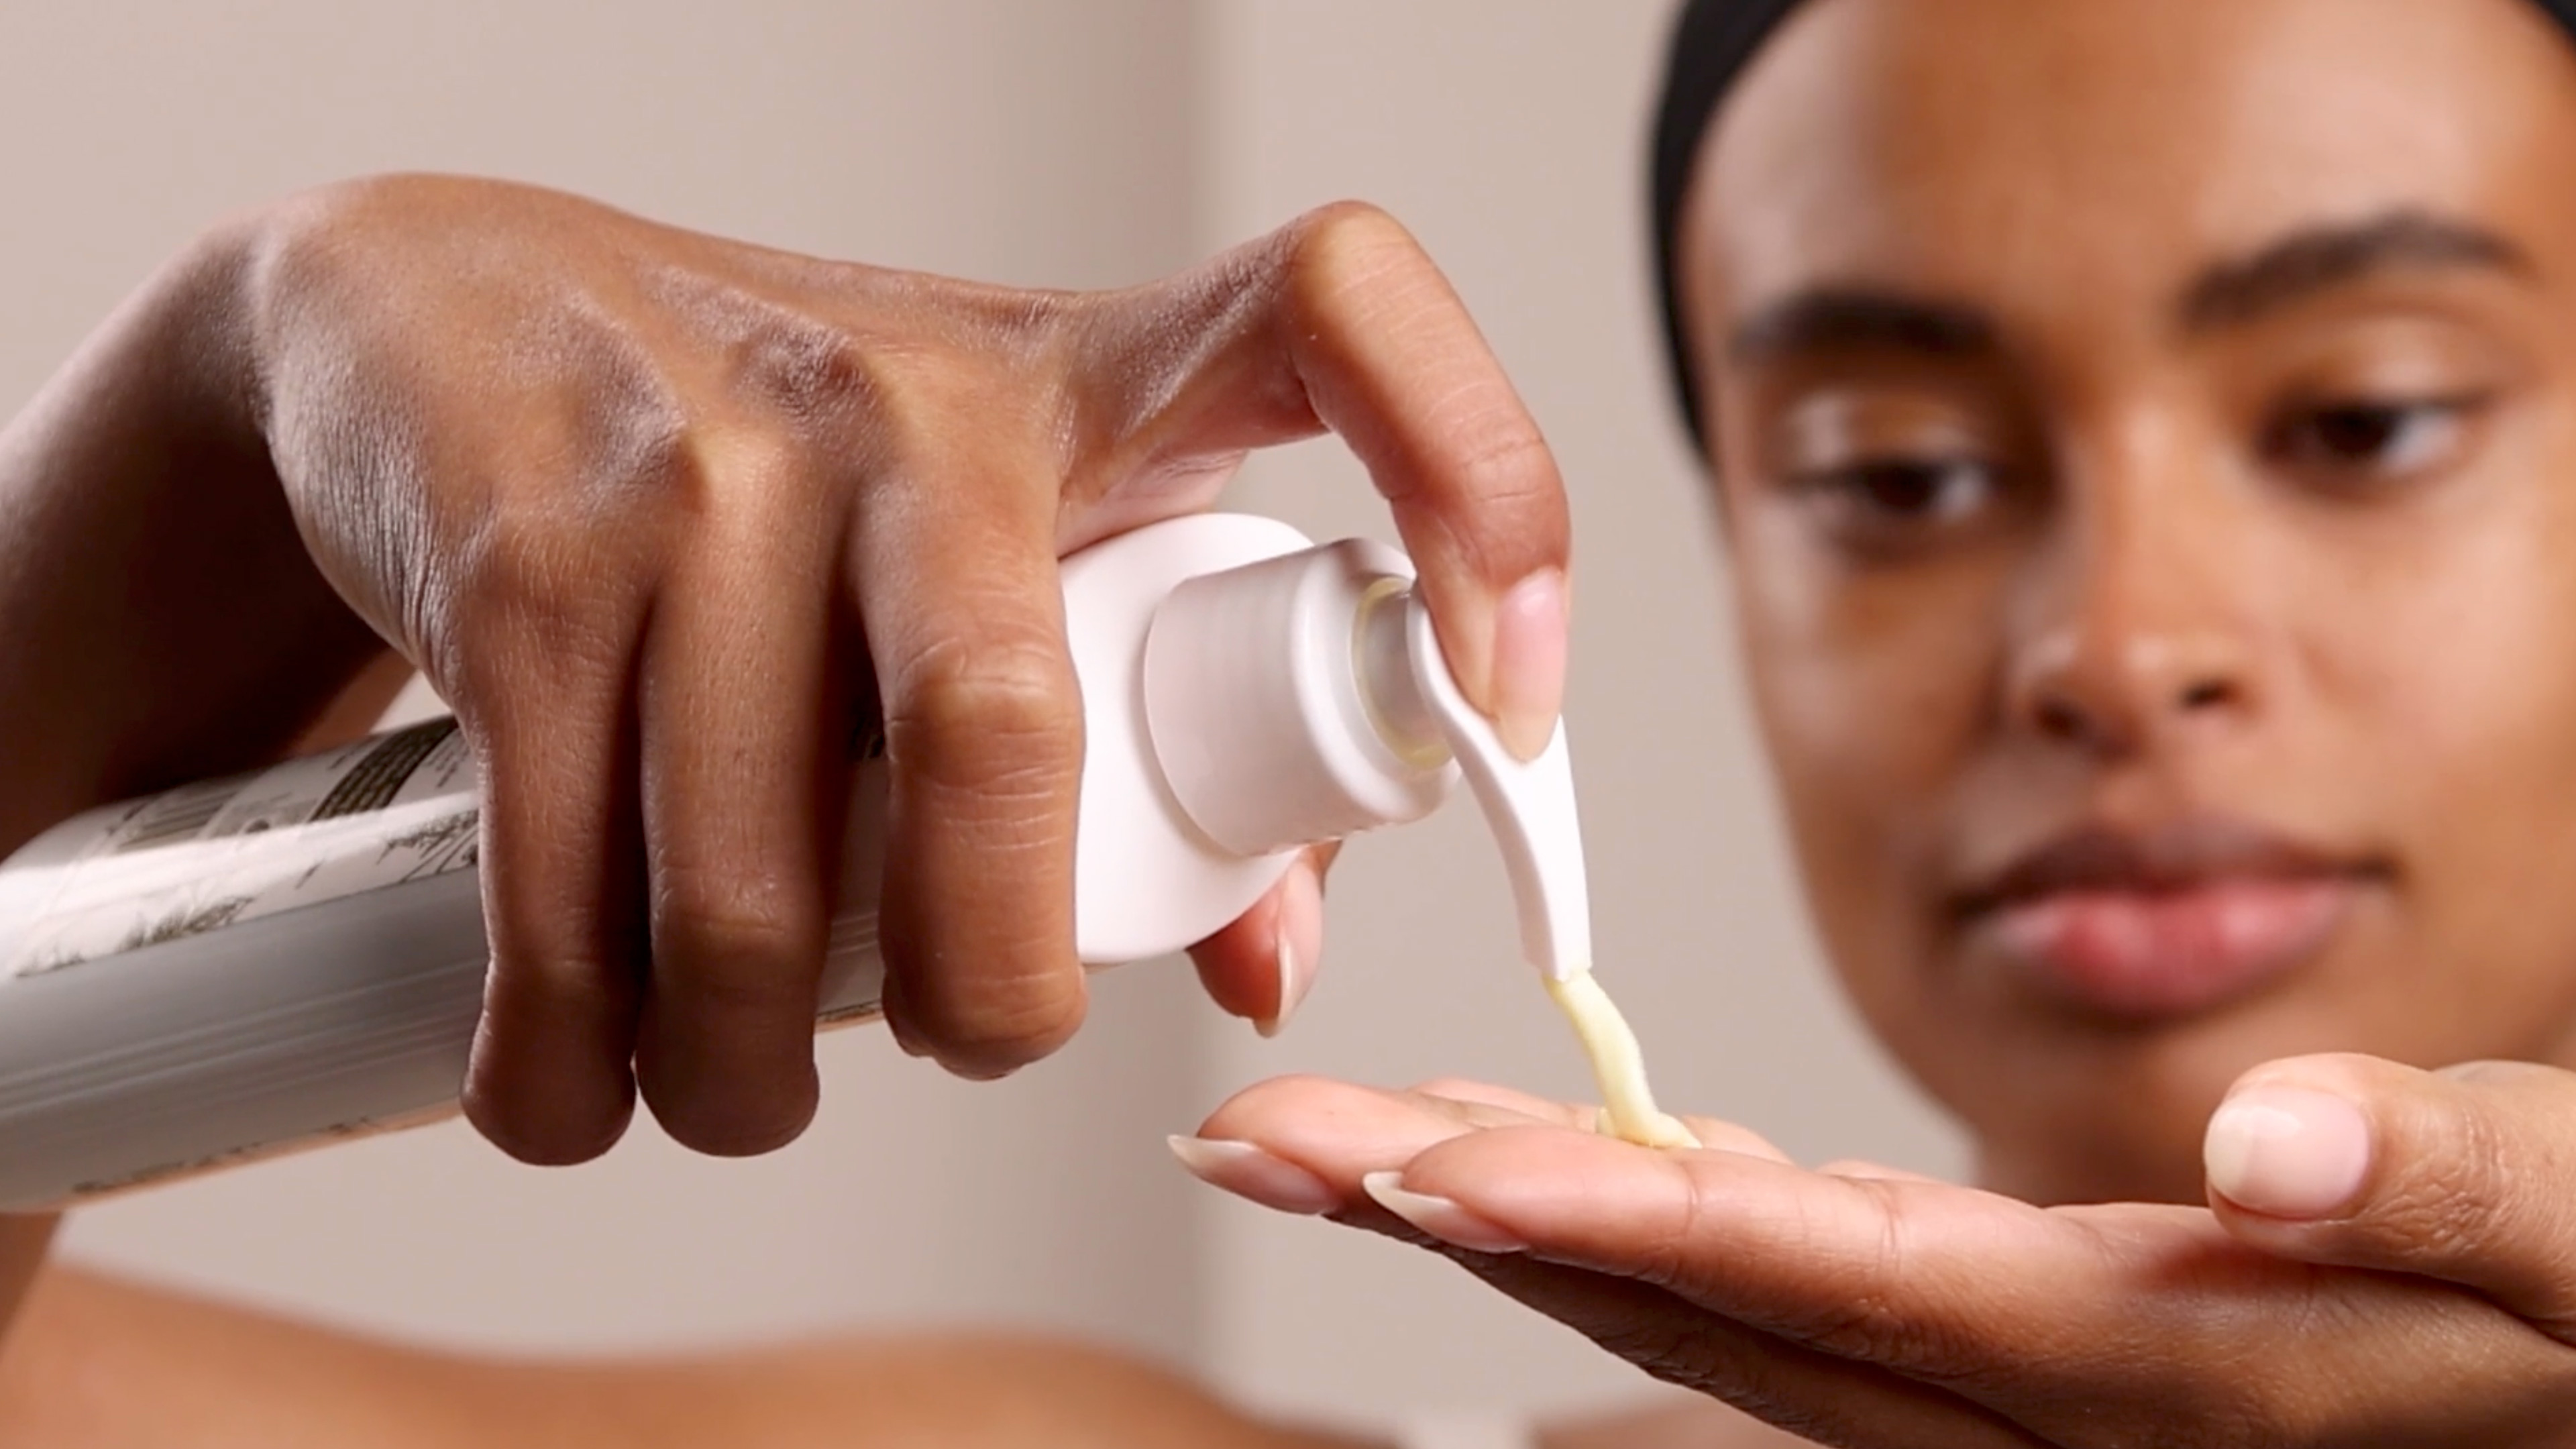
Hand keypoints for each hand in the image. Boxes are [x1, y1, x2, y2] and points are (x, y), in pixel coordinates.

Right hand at [55, 173, 1565, 1165]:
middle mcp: (912, 399)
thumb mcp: (1009, 535)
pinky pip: (561, 885)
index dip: (1477, 482)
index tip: (1504, 691)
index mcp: (1089, 377)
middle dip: (995, 983)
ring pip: (762, 874)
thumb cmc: (789, 466)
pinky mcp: (521, 556)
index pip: (1338, 315)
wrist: (451, 314)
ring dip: (750, 1066)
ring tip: (740, 1091)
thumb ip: (1169, 730)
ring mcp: (699, 467)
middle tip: (977, 1042)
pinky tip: (583, 1079)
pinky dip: (575, 1054)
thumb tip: (1265, 958)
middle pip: (1005, 728)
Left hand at [1182, 1061, 2575, 1446]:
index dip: (1631, 1227)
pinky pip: (1794, 1293)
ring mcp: (2013, 1388)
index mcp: (2158, 1366)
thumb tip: (2282, 1132)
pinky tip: (1552, 1166)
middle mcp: (2043, 1404)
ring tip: (1339, 1143)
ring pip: (1715, 1310)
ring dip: (1515, 1224)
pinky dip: (1651, 1220)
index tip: (1432, 1173)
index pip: (1847, 1291)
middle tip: (1263, 1146)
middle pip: (1704, 1314)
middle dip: (1468, 1232)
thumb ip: (2458, 1187)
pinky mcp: (2018, 1343)